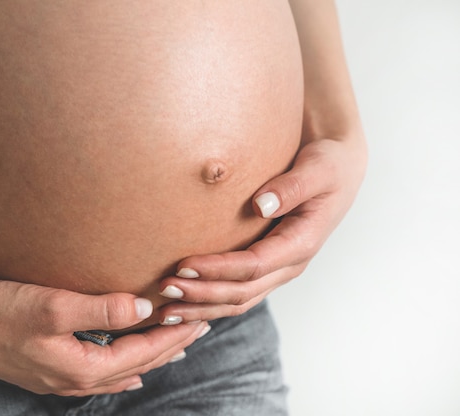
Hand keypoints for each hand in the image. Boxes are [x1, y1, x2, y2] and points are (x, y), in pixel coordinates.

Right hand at [0, 277, 207, 395]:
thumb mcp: (54, 306)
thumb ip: (102, 309)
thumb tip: (144, 307)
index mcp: (82, 366)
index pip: (143, 352)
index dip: (173, 335)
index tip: (199, 319)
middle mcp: (75, 379)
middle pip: (137, 364)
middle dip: (170, 347)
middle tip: (199, 329)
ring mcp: (61, 379)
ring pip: (121, 371)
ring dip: (150, 357)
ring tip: (175, 347)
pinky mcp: (49, 371)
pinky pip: (100, 375)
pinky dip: (124, 368)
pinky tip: (129, 371)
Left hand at [156, 135, 366, 323]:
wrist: (337, 171)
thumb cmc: (327, 165)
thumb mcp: (318, 169)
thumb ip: (292, 186)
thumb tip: (262, 205)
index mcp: (302, 243)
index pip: (253, 266)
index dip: (217, 269)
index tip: (182, 266)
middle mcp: (289, 264)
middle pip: (241, 292)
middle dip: (202, 295)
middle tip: (163, 291)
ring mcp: (278, 270)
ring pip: (238, 301)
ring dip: (202, 308)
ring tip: (165, 312)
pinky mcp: (266, 267)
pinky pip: (238, 293)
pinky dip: (210, 304)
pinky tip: (185, 309)